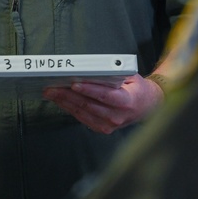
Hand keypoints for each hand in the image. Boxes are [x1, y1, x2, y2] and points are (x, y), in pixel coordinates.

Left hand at [42, 74, 164, 133]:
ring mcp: (109, 125)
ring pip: (82, 112)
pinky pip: (82, 118)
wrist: (147, 107)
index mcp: (126, 101)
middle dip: (67, 95)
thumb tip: (92, 70)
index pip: (105, 96)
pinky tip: (60, 101)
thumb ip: (114, 74)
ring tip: (50, 93)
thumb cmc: (137, 89)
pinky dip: (70, 109)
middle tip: (51, 87)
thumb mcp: (131, 77)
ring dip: (64, 102)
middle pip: (88, 105)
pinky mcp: (102, 129)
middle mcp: (117, 116)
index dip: (88, 90)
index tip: (73, 84)